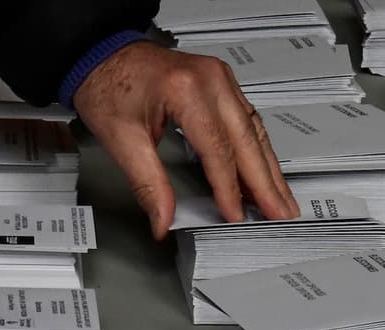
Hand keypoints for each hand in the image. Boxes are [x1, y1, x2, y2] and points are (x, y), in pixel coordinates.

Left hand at [72, 41, 299, 238]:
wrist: (103, 55)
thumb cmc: (109, 85)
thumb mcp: (121, 140)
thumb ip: (148, 184)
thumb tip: (163, 219)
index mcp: (186, 89)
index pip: (218, 150)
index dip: (229, 188)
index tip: (237, 215)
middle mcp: (211, 80)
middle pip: (247, 141)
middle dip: (266, 184)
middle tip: (281, 214)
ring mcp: (220, 79)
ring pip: (254, 131)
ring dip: (269, 170)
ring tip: (281, 201)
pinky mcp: (222, 84)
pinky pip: (248, 121)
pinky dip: (258, 151)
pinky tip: (265, 173)